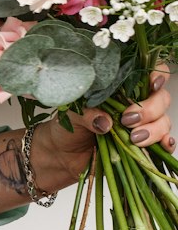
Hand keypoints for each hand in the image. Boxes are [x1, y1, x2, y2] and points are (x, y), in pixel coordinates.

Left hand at [32, 62, 173, 190]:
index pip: (148, 74)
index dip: (157, 75)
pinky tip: (164, 145)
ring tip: (133, 139)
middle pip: (161, 99)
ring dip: (153, 130)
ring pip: (163, 121)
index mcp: (119, 89)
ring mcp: (141, 125)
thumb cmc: (66, 128)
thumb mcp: (72, 115)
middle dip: (149, 110)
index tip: (151, 86)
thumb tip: (107, 123)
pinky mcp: (142, 145)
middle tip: (128, 120)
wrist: (61, 156)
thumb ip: (88, 113)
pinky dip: (166, 143)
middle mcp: (134, 104)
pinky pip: (163, 141)